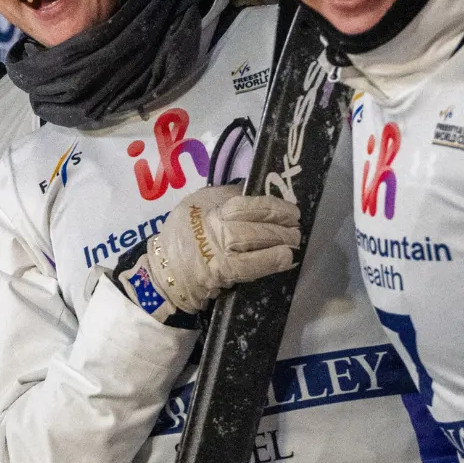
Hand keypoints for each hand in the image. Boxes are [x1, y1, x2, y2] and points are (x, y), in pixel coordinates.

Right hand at [143, 184, 300, 314]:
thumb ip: (225, 194)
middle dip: (278, 225)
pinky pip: (249, 267)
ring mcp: (216, 252)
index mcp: (207, 208)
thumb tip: (254, 189)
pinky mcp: (221, 273)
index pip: (242, 204)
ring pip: (251, 243)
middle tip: (297, 227)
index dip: (270, 206)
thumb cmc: (184, 233)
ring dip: (278, 242)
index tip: (291, 210)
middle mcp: (211, 228)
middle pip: (249, 224)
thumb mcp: (198, 203)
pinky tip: (285, 259)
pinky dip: (269, 262)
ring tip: (294, 241)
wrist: (167, 268)